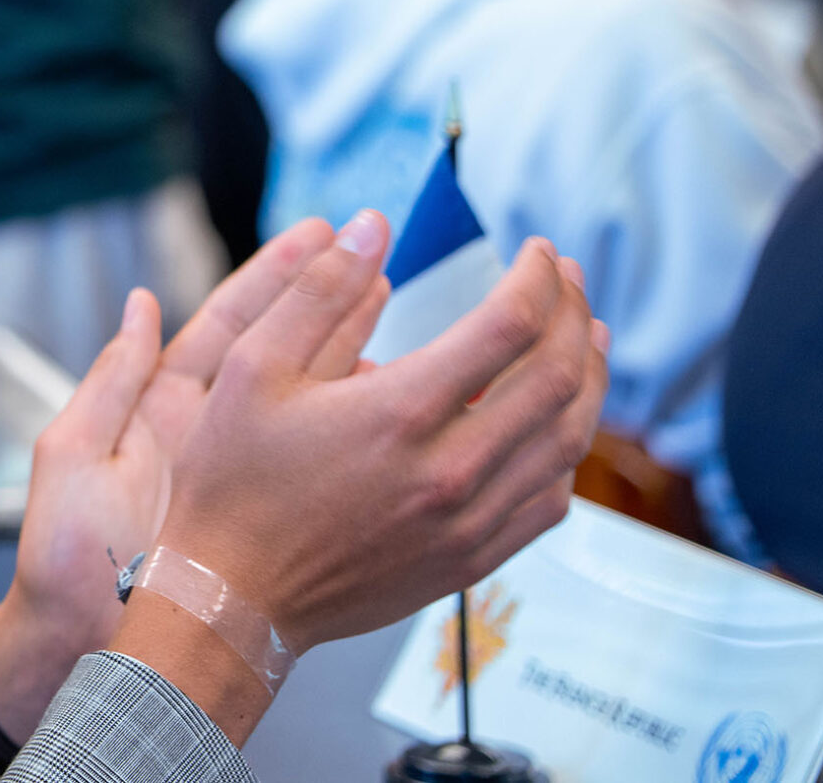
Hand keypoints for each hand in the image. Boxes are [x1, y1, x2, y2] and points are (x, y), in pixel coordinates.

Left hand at [0, 220, 367, 667]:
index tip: (319, 235)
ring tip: (401, 311)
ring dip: (357, 356)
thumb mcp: (74, 455)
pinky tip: (398, 403)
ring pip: (313, 403)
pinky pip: (324, 467)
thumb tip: (137, 305)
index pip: (228, 324)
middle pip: (282, 351)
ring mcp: (245, 476)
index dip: (274, 277)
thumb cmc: (65, 556)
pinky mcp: (269, 523)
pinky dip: (359, 432)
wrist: (79, 644)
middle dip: (330, 300)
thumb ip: (111, 379)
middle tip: (379, 253)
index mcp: (162, 409)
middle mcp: (211, 435)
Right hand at [152, 211, 606, 658]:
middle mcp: (450, 470)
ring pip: (570, 439)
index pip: (511, 326)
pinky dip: (567, 447)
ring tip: (586, 336)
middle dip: (574, 314)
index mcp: (399, 414)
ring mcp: (470, 521)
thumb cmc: (233, 481)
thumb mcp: (251, 367)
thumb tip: (370, 226)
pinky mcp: (474, 558)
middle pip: (559, 377)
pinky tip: (555, 421)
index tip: (537, 250)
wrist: (235, 595)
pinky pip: (552, 498)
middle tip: (567, 279)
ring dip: (589, 377)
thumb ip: (316, 292)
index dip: (539, 277)